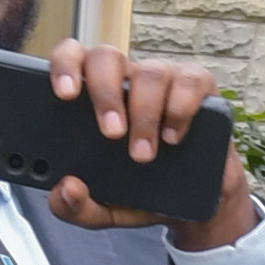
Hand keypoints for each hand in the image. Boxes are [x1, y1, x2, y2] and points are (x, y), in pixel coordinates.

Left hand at [36, 35, 257, 245]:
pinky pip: (190, 81)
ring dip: (145, 114)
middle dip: (106, 93)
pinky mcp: (199, 87)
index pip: (72, 57)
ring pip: (149, 73)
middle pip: (107, 56)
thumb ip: (75, 207)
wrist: (195, 206)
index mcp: (93, 96)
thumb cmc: (142, 192)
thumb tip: (66, 189)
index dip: (65, 65)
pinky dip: (180, 109)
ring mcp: (164, 78)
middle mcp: (126, 79)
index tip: (65, 95)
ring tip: (144, 154)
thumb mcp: (104, 208)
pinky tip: (173, 137)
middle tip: (111, 133)